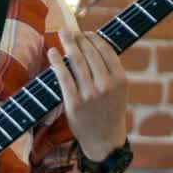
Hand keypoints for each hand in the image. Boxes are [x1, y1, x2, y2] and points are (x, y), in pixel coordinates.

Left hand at [48, 29, 127, 160]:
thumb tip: (94, 45)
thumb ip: (110, 71)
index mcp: (120, 80)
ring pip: (77, 61)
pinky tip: (52, 53)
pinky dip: (57, 62)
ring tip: (63, 34)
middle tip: (71, 31)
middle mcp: (106, 85)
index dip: (94, 38)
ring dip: (68, 44)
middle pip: (90, 53)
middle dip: (79, 38)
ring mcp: (89, 94)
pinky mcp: (74, 102)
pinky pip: (64, 77)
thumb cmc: (110, 112)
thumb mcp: (119, 91)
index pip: (106, 51)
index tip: (86, 33)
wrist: (104, 141)